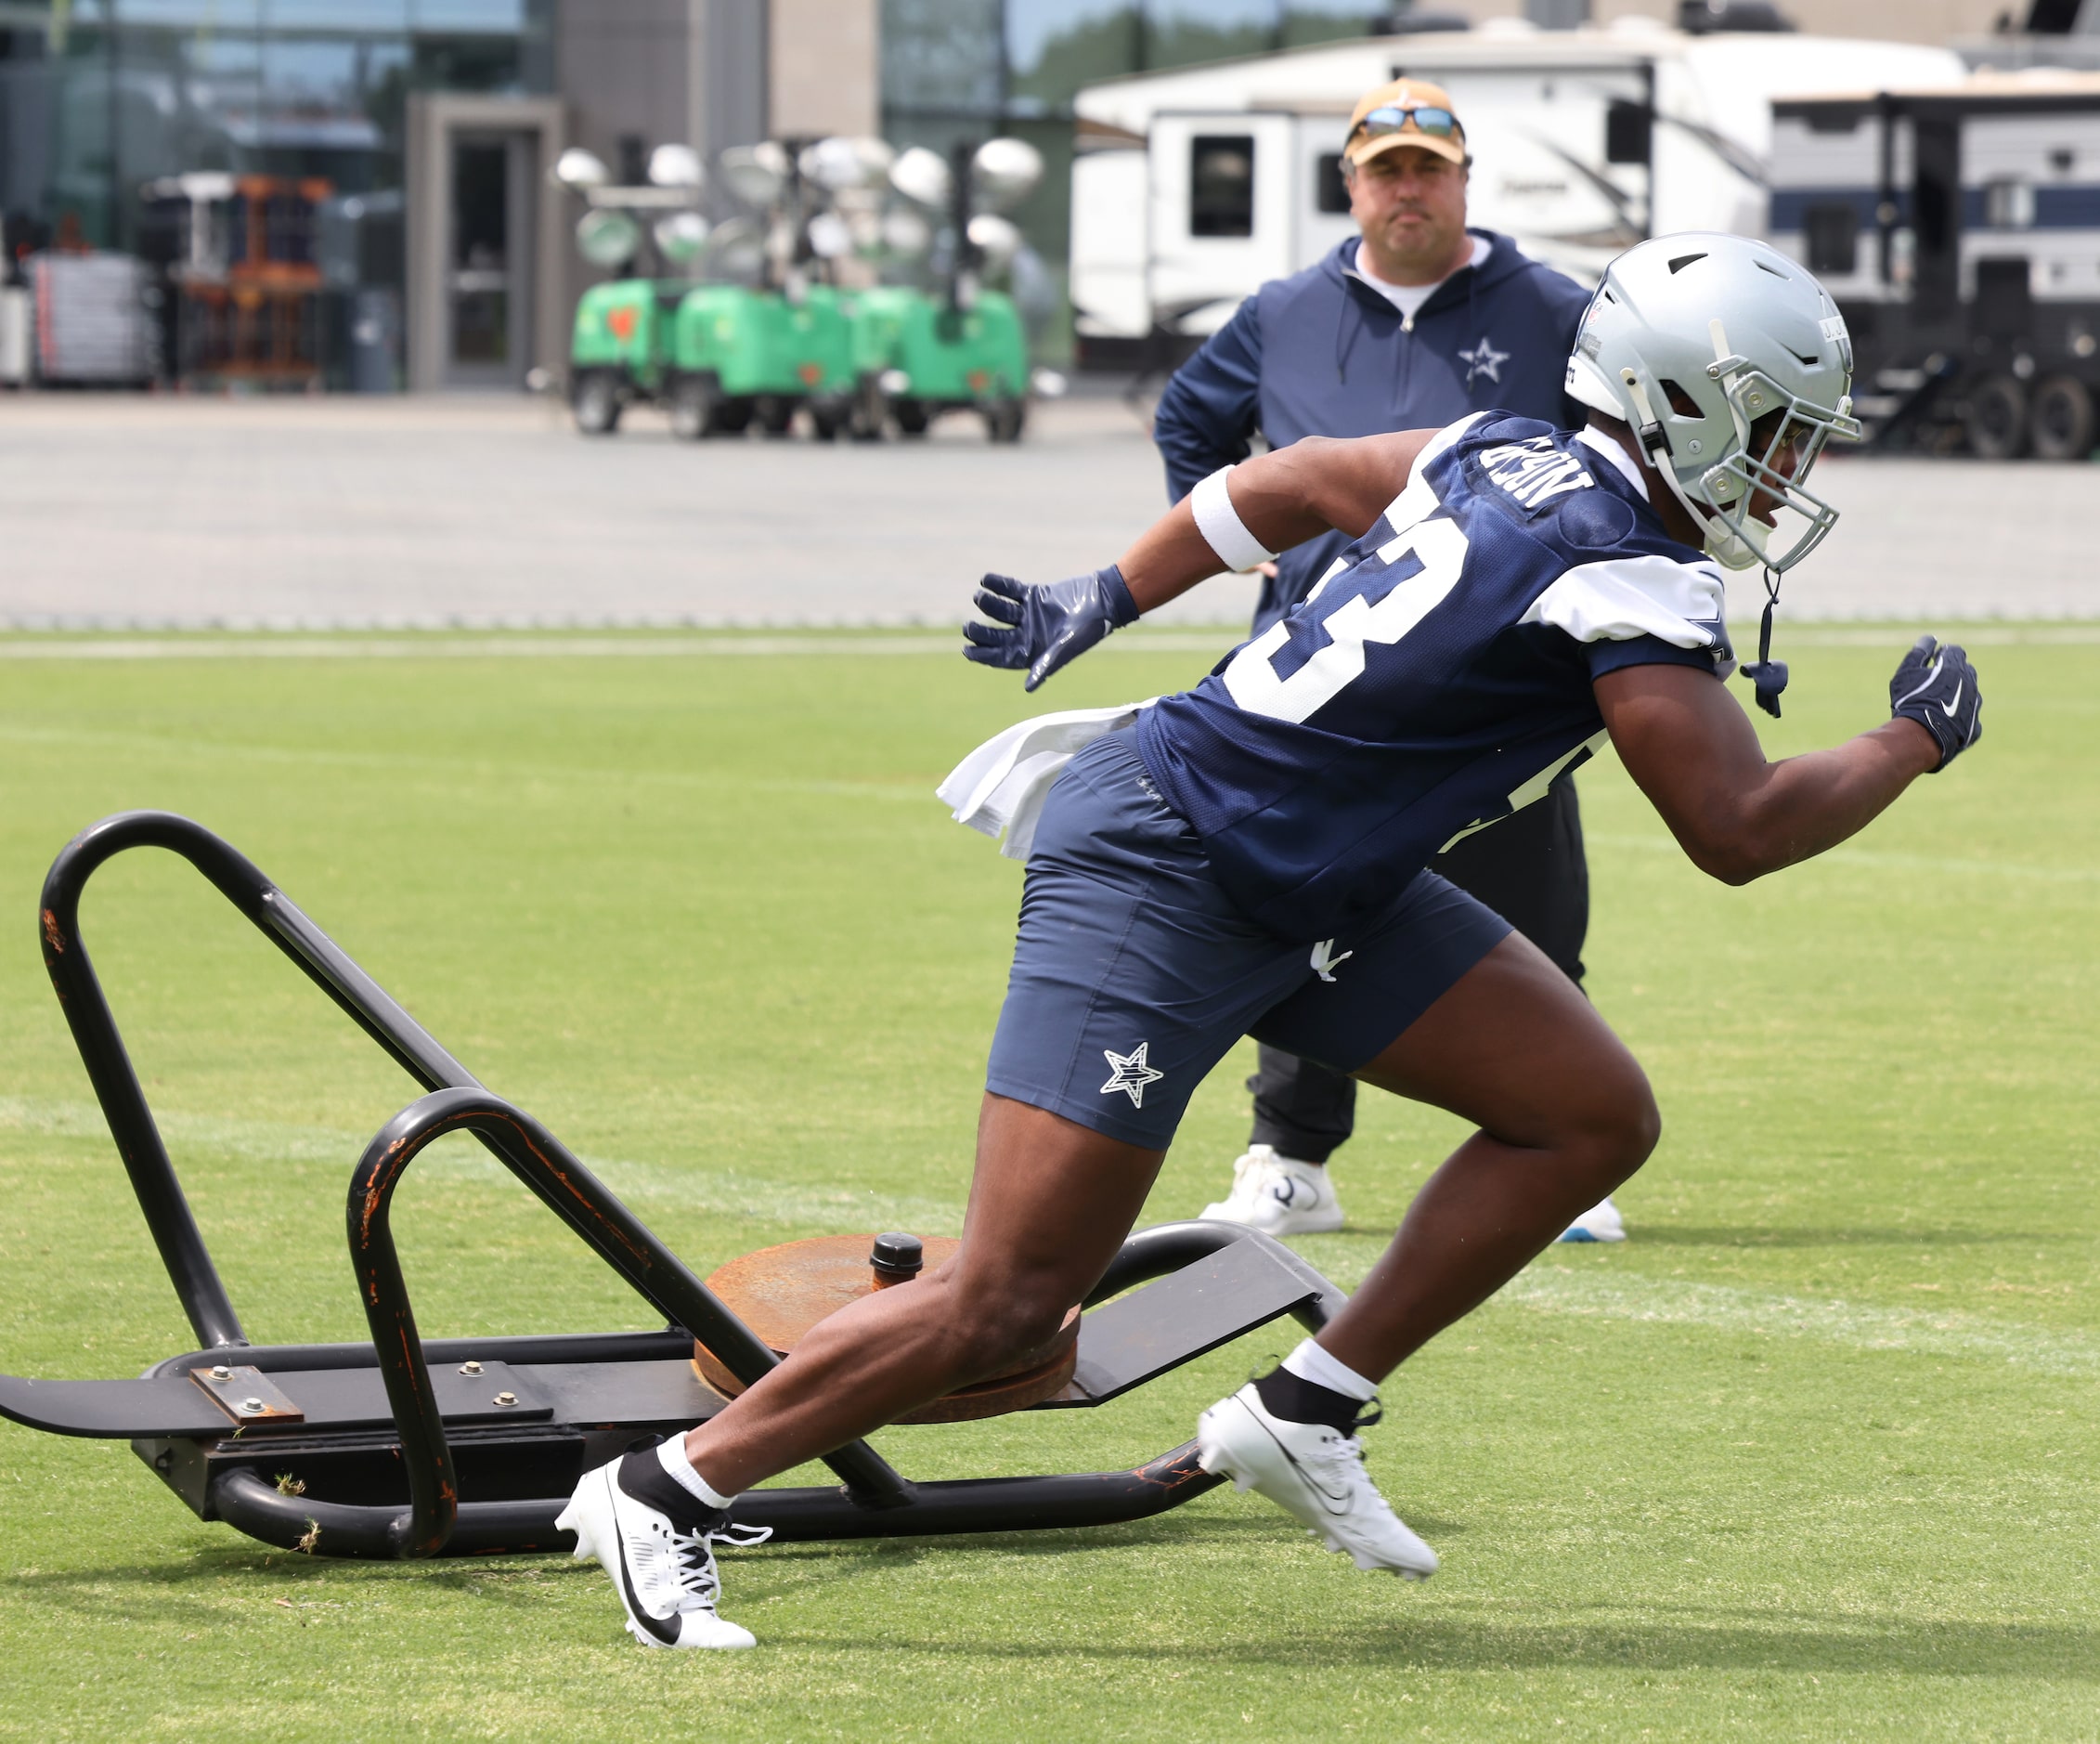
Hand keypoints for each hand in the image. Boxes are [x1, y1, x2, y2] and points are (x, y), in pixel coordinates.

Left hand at [962, 565, 1139, 691]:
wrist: (1103, 601)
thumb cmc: (1088, 629)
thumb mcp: (1065, 649)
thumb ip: (1046, 665)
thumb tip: (1028, 688)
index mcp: (1032, 652)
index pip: (1001, 657)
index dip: (983, 655)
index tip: (967, 651)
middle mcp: (1028, 635)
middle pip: (997, 636)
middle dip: (981, 633)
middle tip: (968, 628)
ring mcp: (1029, 615)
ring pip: (1001, 611)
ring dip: (988, 605)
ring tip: (979, 597)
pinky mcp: (1034, 595)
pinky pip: (1011, 590)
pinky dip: (998, 585)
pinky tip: (985, 580)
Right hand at [1889, 634, 1981, 770]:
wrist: (1922, 736)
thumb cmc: (1911, 701)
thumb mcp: (1907, 673)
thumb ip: (1919, 654)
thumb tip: (1929, 639)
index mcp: (1955, 667)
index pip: (1955, 652)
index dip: (1943, 654)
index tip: (1933, 660)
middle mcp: (1970, 683)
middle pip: (1966, 670)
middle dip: (1953, 672)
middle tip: (1934, 682)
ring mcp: (1975, 705)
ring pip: (1970, 694)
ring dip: (1958, 695)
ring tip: (1938, 703)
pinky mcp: (1974, 726)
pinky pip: (1969, 717)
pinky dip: (1960, 717)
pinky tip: (1945, 722)